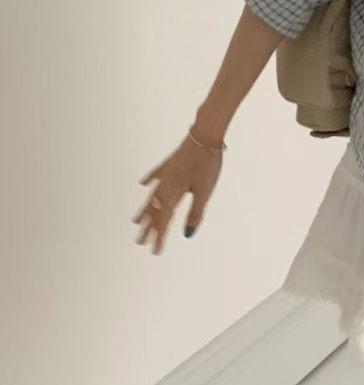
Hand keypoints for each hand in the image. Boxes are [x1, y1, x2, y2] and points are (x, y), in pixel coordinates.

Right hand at [133, 130, 223, 254]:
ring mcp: (167, 171)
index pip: (165, 220)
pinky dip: (149, 180)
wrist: (206, 133)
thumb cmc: (207, 163)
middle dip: (149, 227)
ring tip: (135, 221)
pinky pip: (156, 174)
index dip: (160, 237)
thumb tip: (187, 234)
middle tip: (139, 242)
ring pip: (152, 195)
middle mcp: (166, 184)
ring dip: (145, 209)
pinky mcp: (171, 161)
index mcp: (173, 193)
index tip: (154, 252)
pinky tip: (142, 184)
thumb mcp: (205, 191)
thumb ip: (195, 212)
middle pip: (155, 210)